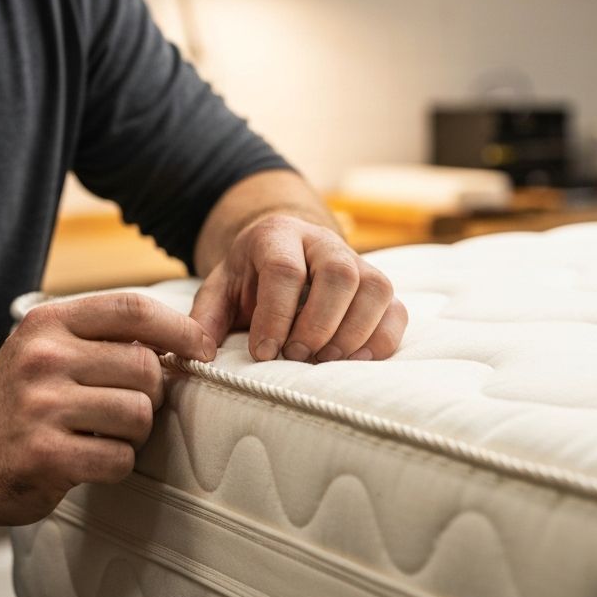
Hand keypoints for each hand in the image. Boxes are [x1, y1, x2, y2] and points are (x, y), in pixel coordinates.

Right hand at [0, 292, 215, 527]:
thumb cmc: (13, 402)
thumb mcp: (43, 349)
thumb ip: (98, 337)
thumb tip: (177, 337)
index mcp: (48, 323)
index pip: (132, 309)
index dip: (178, 328)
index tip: (201, 347)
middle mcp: (43, 358)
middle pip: (145, 367)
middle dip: (152, 394)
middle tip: (132, 407)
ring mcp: (42, 407)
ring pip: (138, 415)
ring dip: (134, 433)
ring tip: (104, 434)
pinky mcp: (45, 456)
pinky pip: (118, 458)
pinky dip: (115, 464)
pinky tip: (88, 460)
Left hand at [190, 214, 406, 364]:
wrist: (282, 252)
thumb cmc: (249, 277)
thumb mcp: (221, 288)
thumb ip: (206, 316)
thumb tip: (200, 353)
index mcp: (278, 236)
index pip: (285, 269)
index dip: (276, 315)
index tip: (264, 352)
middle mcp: (323, 242)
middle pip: (338, 274)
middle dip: (318, 323)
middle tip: (296, 356)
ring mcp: (358, 261)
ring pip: (375, 288)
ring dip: (352, 333)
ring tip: (323, 361)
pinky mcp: (379, 287)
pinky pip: (396, 311)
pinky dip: (380, 341)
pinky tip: (353, 361)